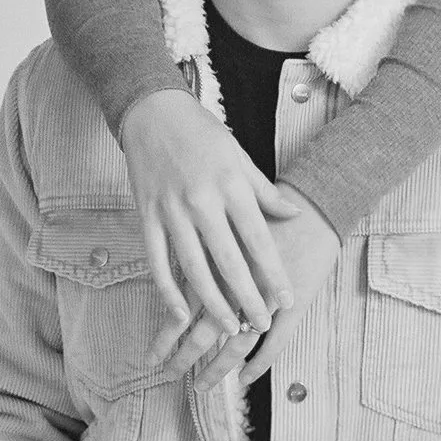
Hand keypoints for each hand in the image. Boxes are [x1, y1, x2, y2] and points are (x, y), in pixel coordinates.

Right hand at [119, 89, 299, 350]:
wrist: (153, 111)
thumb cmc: (202, 133)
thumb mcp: (239, 155)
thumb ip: (264, 190)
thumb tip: (293, 213)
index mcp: (231, 184)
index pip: (258, 239)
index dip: (274, 274)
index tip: (288, 301)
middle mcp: (202, 200)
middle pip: (229, 262)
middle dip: (248, 299)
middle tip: (262, 326)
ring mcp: (171, 210)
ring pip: (194, 269)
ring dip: (214, 304)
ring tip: (231, 328)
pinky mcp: (146, 216)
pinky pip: (157, 261)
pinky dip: (168, 291)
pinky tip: (182, 314)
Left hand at [163, 186, 339, 390]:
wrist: (314, 203)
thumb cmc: (266, 209)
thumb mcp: (225, 223)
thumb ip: (202, 243)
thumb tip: (172, 265)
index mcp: (219, 261)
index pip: (187, 306)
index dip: (168, 333)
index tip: (152, 355)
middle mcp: (240, 282)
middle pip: (206, 329)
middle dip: (184, 356)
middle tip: (168, 375)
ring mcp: (268, 296)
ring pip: (236, 341)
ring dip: (216, 367)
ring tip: (199, 385)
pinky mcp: (292, 305)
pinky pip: (274, 343)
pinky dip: (259, 364)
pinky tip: (244, 378)